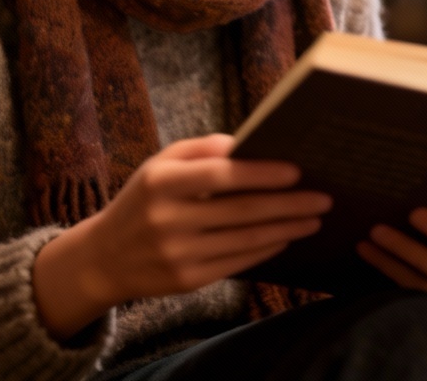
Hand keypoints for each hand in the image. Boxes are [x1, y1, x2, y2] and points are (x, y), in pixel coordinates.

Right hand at [32, 134, 330, 338]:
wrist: (105, 257)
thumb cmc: (142, 199)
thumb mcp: (160, 164)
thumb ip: (201, 150)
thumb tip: (247, 144)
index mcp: (161, 183)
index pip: (220, 176)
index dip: (260, 173)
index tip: (296, 170)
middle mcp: (167, 220)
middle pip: (240, 211)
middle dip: (287, 204)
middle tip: (322, 196)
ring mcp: (177, 254)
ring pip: (245, 241)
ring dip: (285, 228)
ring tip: (314, 217)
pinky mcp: (187, 281)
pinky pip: (237, 263)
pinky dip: (266, 249)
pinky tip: (286, 237)